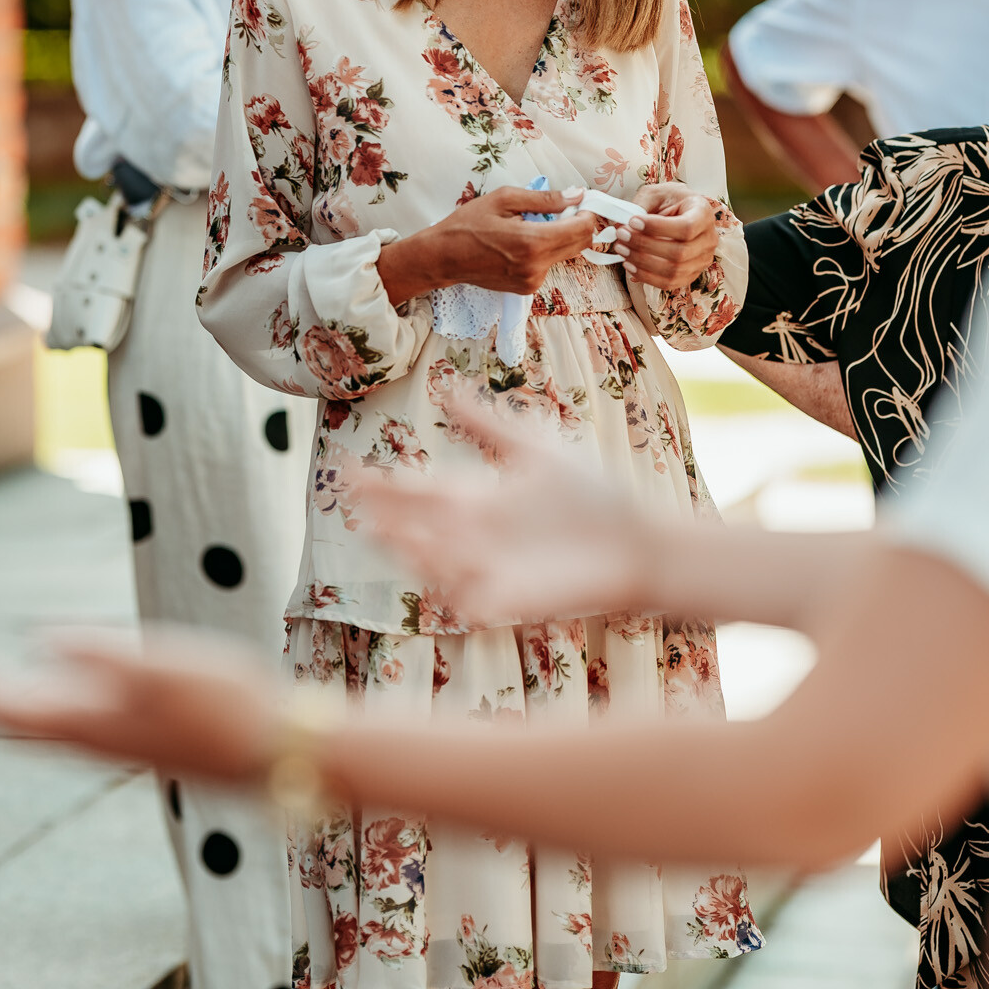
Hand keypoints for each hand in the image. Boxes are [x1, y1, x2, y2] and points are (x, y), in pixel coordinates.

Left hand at [0, 628, 282, 785]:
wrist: (277, 751)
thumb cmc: (226, 702)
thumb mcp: (164, 665)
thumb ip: (101, 654)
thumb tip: (42, 641)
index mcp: (90, 721)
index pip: (3, 702)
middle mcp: (93, 739)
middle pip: (11, 719)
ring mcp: (117, 744)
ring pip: (38, 727)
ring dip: (0, 703)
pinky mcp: (141, 740)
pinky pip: (68, 727)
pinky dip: (40, 708)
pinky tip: (51, 697)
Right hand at [355, 402, 676, 626]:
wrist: (640, 540)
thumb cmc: (593, 494)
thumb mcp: (536, 447)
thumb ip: (490, 424)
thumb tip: (447, 389)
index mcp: (478, 500)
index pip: (420, 491)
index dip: (384, 483)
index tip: (348, 468)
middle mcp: (476, 537)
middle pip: (417, 526)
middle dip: (384, 515)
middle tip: (351, 499)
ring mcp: (490, 570)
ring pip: (433, 564)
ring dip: (408, 549)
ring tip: (382, 531)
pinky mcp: (511, 600)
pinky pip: (467, 599)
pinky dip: (448, 587)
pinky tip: (435, 567)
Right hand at [377, 187, 597, 303]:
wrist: (443, 257)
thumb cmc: (468, 224)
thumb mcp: (504, 199)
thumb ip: (545, 199)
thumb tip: (576, 195)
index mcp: (533, 242)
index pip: (583, 229)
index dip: (588, 213)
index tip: (581, 202)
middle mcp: (537, 266)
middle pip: (580, 244)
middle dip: (578, 224)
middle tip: (562, 209)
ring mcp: (533, 280)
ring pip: (565, 254)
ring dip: (560, 237)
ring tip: (534, 224)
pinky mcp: (528, 287)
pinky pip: (549, 264)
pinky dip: (545, 250)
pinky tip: (523, 241)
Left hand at [611, 184, 719, 289]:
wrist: (678, 210)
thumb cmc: (668, 201)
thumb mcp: (655, 194)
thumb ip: (640, 206)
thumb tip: (621, 226)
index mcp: (703, 213)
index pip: (687, 227)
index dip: (658, 228)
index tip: (633, 221)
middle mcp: (708, 239)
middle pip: (679, 252)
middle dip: (644, 246)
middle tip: (621, 235)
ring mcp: (702, 260)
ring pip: (674, 271)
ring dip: (642, 263)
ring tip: (622, 250)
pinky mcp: (690, 274)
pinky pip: (669, 283)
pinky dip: (646, 277)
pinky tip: (630, 265)